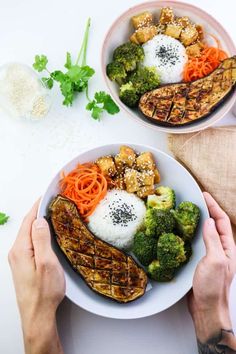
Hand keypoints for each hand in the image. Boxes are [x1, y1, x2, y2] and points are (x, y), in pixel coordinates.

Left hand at [9, 201, 64, 353]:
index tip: (46, 195)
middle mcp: (16, 252)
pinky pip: (30, 243)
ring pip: (29, 234)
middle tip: (52, 203)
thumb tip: (39, 220)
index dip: (38, 206)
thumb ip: (41, 240)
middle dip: (39, 212)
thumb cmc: (44, 292)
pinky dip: (38, 234)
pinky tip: (47, 234)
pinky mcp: (23, 265)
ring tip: (52, 214)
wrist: (37, 314)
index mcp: (21, 249)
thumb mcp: (47, 263)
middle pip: (28, 226)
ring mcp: (19, 259)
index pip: (29, 220)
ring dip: (39, 223)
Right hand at [188, 192, 235, 342]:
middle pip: (214, 224)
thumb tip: (209, 221)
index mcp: (227, 247)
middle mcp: (220, 249)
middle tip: (195, 200)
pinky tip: (183, 232)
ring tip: (188, 211)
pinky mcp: (200, 262)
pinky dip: (191, 234)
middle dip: (207, 210)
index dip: (213, 207)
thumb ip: (213, 240)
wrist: (207, 308)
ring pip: (205, 233)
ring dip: (198, 221)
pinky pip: (197, 243)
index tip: (204, 195)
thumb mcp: (215, 260)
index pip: (221, 221)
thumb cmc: (213, 287)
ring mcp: (210, 255)